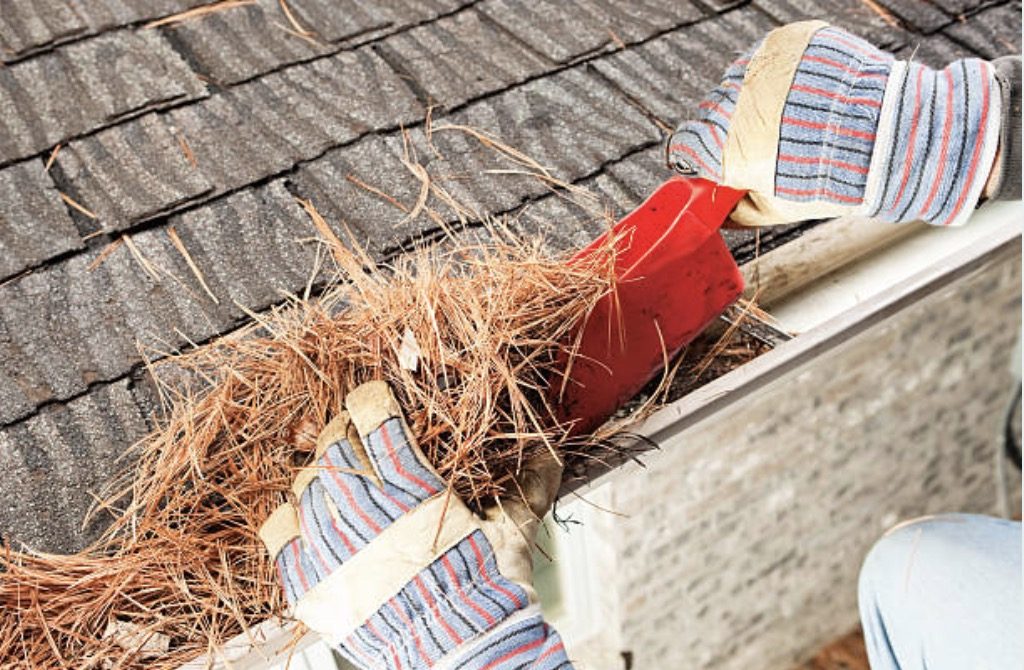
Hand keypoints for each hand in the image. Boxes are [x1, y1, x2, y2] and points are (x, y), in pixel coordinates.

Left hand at [259, 381, 570, 669]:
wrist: (468, 653)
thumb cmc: (492, 591)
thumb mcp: (514, 532)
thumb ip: (528, 487)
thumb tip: (551, 454)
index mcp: (417, 494)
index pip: (377, 424)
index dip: (369, 401)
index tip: (371, 399)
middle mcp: (370, 518)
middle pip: (337, 451)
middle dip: (342, 433)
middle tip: (352, 436)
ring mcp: (338, 554)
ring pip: (307, 489)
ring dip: (319, 475)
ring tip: (334, 478)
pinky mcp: (317, 589)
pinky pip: (281, 538)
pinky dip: (289, 519)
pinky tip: (305, 515)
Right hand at [668, 21, 1005, 227]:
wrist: (893, 134)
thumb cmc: (835, 180)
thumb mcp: (777, 210)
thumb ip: (736, 209)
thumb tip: (717, 206)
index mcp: (723, 147)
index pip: (684, 143)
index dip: (698, 155)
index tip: (716, 160)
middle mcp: (733, 101)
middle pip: (711, 111)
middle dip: (731, 127)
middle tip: (769, 142)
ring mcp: (760, 65)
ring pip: (740, 81)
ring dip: (756, 97)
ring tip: (795, 116)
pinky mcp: (788, 40)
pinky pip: (770, 56)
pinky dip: (784, 72)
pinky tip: (808, 92)